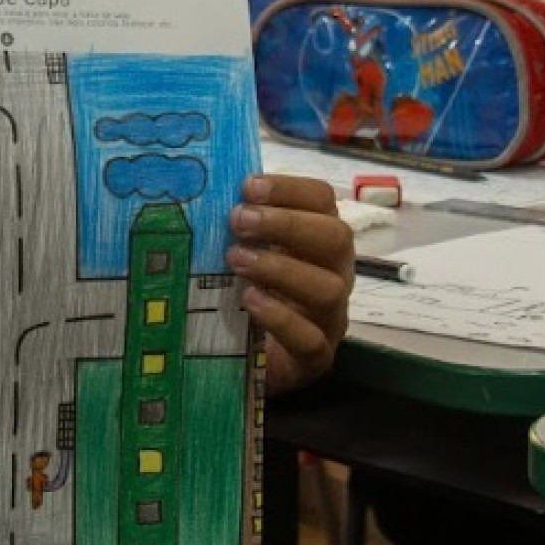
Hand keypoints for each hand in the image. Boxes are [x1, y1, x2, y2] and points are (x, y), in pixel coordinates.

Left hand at [225, 173, 353, 392]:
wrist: (244, 359)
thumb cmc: (246, 291)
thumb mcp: (244, 251)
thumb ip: (239, 223)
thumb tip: (208, 184)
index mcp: (318, 239)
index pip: (322, 201)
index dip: (289, 189)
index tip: (247, 186)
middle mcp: (334, 273)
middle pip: (336, 239)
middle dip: (286, 224)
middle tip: (238, 219)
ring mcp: (330, 317)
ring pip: (328, 288)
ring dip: (280, 268)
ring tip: (236, 260)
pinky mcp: (315, 359)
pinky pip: (311, 340)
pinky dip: (281, 318)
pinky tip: (250, 301)